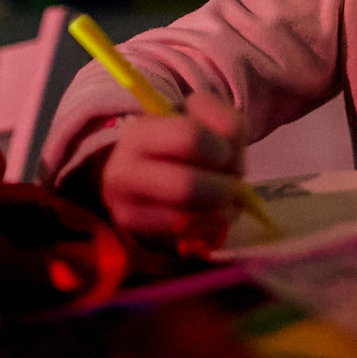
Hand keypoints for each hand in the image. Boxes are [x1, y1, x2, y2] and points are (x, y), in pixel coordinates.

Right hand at [95, 90, 248, 250]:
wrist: (146, 176)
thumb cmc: (182, 144)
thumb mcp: (204, 119)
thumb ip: (226, 122)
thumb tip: (232, 154)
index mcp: (141, 132)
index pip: (191, 137)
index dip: (222, 149)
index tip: (226, 155)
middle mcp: (123, 171)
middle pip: (188, 187)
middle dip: (224, 188)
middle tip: (233, 184)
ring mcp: (124, 209)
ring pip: (188, 219)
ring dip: (221, 211)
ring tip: (225, 200)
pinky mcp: (138, 237)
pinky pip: (186, 238)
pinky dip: (210, 228)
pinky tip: (212, 215)